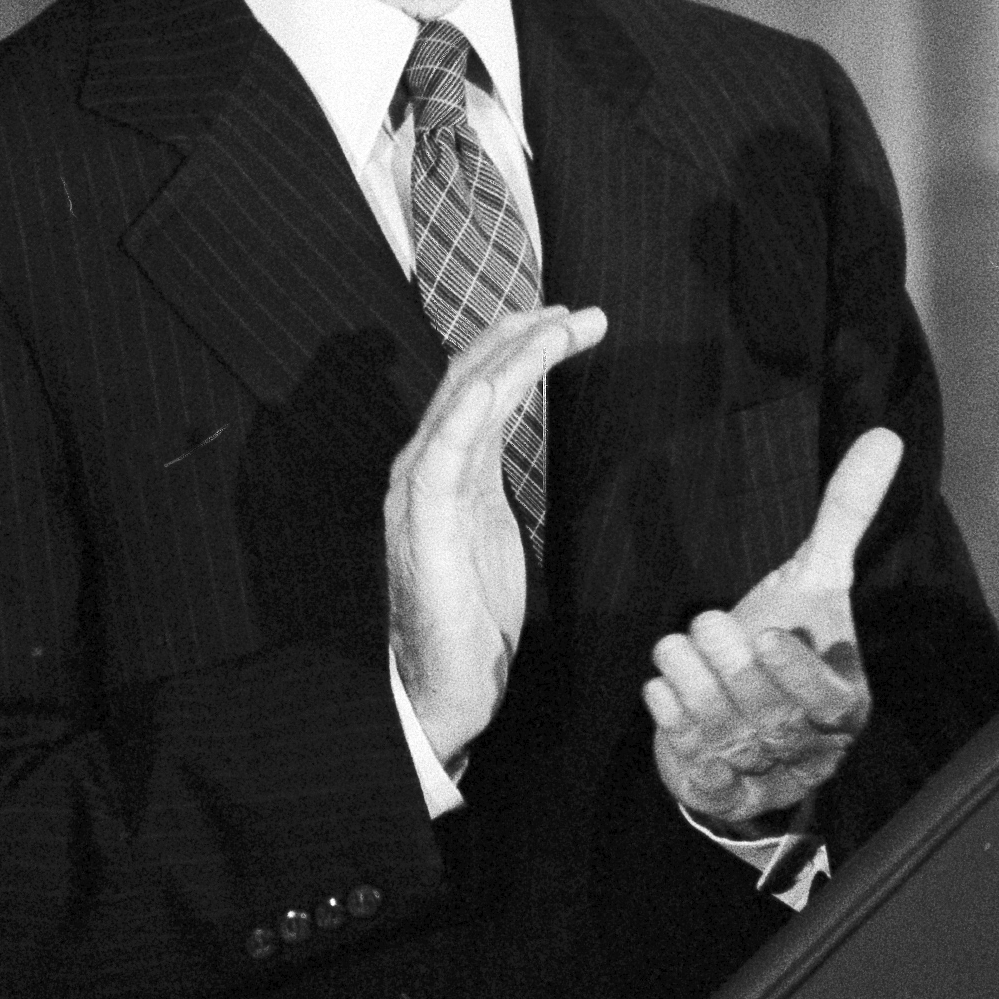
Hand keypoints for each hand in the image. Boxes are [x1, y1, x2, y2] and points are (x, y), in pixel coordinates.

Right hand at [387, 304, 608, 766]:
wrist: (446, 684)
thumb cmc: (473, 612)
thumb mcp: (494, 525)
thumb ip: (496, 476)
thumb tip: (523, 435)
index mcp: (445, 466)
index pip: (476, 383)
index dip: (517, 344)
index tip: (565, 318)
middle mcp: (424, 468)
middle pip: (469, 379)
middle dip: (523, 337)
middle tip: (579, 313)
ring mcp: (418, 495)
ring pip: (462, 405)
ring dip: (512, 360)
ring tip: (559, 328)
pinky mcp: (424, 530)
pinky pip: (440, 462)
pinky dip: (463, 419)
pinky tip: (493, 387)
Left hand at [644, 428, 900, 833]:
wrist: (746, 712)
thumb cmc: (786, 641)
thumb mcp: (816, 582)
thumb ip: (845, 515)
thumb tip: (884, 436)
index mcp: (843, 704)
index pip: (828, 700)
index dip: (798, 673)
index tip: (770, 634)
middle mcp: (806, 746)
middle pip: (768, 715)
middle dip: (730, 666)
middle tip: (707, 621)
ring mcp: (761, 772)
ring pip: (726, 737)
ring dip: (694, 687)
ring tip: (674, 645)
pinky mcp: (718, 788)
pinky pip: (693, 764)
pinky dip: (672, 723)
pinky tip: (660, 687)